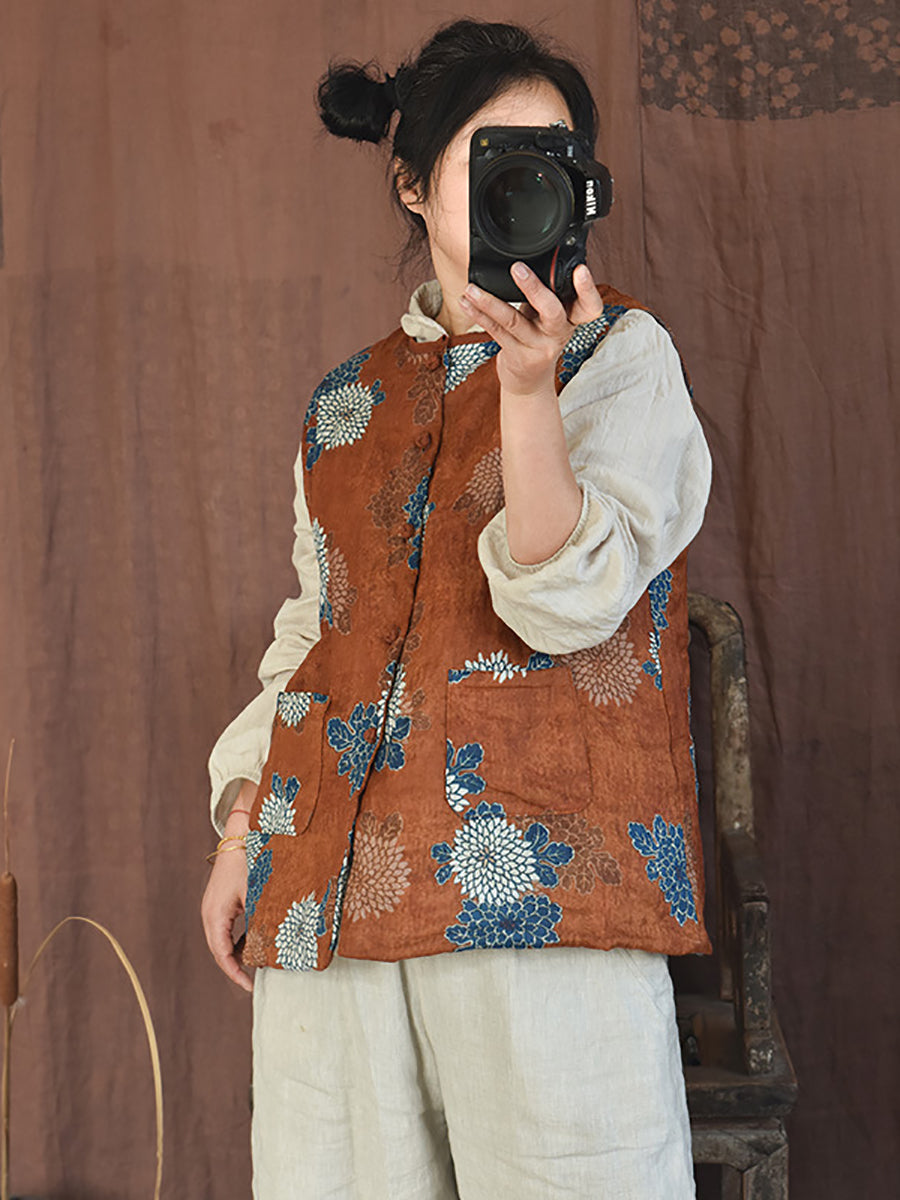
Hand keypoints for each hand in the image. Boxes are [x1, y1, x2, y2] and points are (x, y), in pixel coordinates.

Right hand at [201, 818, 253, 993]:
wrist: (240, 835)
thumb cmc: (249, 862)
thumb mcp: (257, 894)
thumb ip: (261, 921)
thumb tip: (271, 946)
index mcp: (216, 915)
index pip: (222, 954)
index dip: (235, 973)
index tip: (249, 986)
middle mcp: (209, 914)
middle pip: (218, 950)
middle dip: (234, 968)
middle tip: (251, 982)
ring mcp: (212, 907)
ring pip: (220, 940)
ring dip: (234, 954)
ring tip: (254, 965)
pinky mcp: (219, 901)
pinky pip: (224, 928)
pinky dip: (235, 940)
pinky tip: (252, 943)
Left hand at [457, 262, 603, 397]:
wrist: (529, 381)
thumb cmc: (539, 336)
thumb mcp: (550, 316)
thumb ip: (548, 292)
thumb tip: (533, 256)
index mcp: (572, 319)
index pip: (590, 306)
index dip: (588, 289)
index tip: (580, 269)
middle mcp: (558, 334)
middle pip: (552, 311)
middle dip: (534, 288)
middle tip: (517, 268)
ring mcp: (537, 347)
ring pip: (514, 321)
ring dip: (490, 302)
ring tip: (472, 288)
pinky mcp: (517, 356)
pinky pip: (496, 332)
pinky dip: (478, 314)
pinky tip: (466, 302)